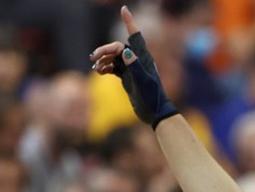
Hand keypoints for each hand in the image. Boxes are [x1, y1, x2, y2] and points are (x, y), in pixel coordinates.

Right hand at [90, 6, 177, 127]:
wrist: (154, 112)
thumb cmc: (152, 97)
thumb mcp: (144, 82)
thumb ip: (135, 66)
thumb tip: (125, 51)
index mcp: (143, 58)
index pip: (135, 36)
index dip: (129, 22)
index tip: (124, 9)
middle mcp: (137, 61)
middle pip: (117, 47)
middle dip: (105, 49)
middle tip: (94, 57)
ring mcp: (131, 69)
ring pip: (113, 57)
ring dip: (102, 58)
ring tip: (95, 66)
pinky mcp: (126, 77)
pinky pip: (112, 67)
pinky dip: (104, 67)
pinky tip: (99, 71)